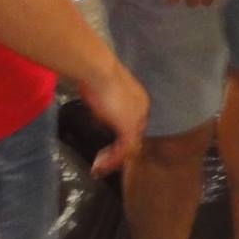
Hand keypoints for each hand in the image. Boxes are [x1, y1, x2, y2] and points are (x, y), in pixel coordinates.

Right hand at [79, 60, 149, 177]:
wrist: (98, 71)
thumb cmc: (97, 76)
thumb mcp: (103, 92)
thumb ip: (105, 103)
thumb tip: (98, 110)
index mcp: (139, 100)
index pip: (134, 124)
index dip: (122, 137)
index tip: (107, 147)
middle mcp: (142, 109)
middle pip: (134, 136)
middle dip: (119, 152)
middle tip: (103, 162)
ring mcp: (136, 119)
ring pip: (129, 145)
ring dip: (113, 159)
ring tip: (98, 168)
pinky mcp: (128, 127)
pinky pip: (123, 149)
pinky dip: (111, 160)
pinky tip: (99, 165)